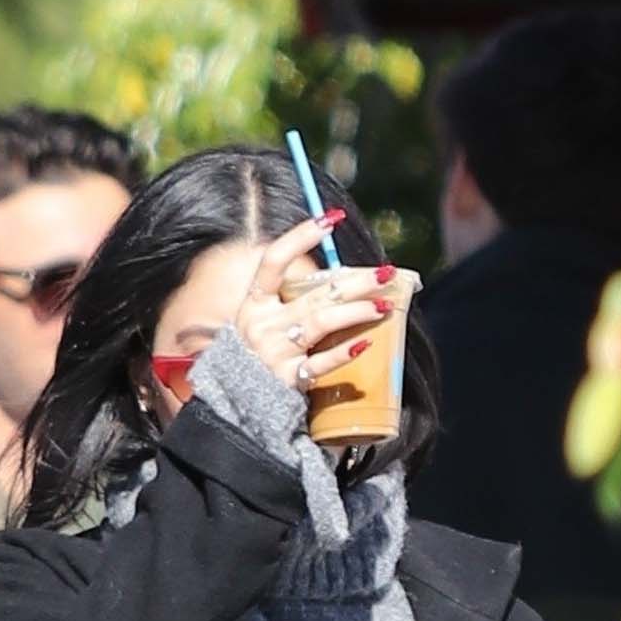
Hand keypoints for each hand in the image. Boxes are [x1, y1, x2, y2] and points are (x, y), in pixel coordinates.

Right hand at [235, 217, 412, 392]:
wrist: (235, 401)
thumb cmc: (259, 352)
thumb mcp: (263, 320)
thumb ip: (293, 300)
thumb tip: (344, 278)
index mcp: (253, 303)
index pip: (273, 261)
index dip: (300, 237)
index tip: (330, 219)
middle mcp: (262, 324)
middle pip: (314, 294)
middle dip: (354, 282)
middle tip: (385, 273)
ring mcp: (274, 351)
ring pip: (321, 322)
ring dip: (357, 312)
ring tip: (384, 306)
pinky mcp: (286, 379)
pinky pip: (320, 363)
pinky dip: (343, 353)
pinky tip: (364, 343)